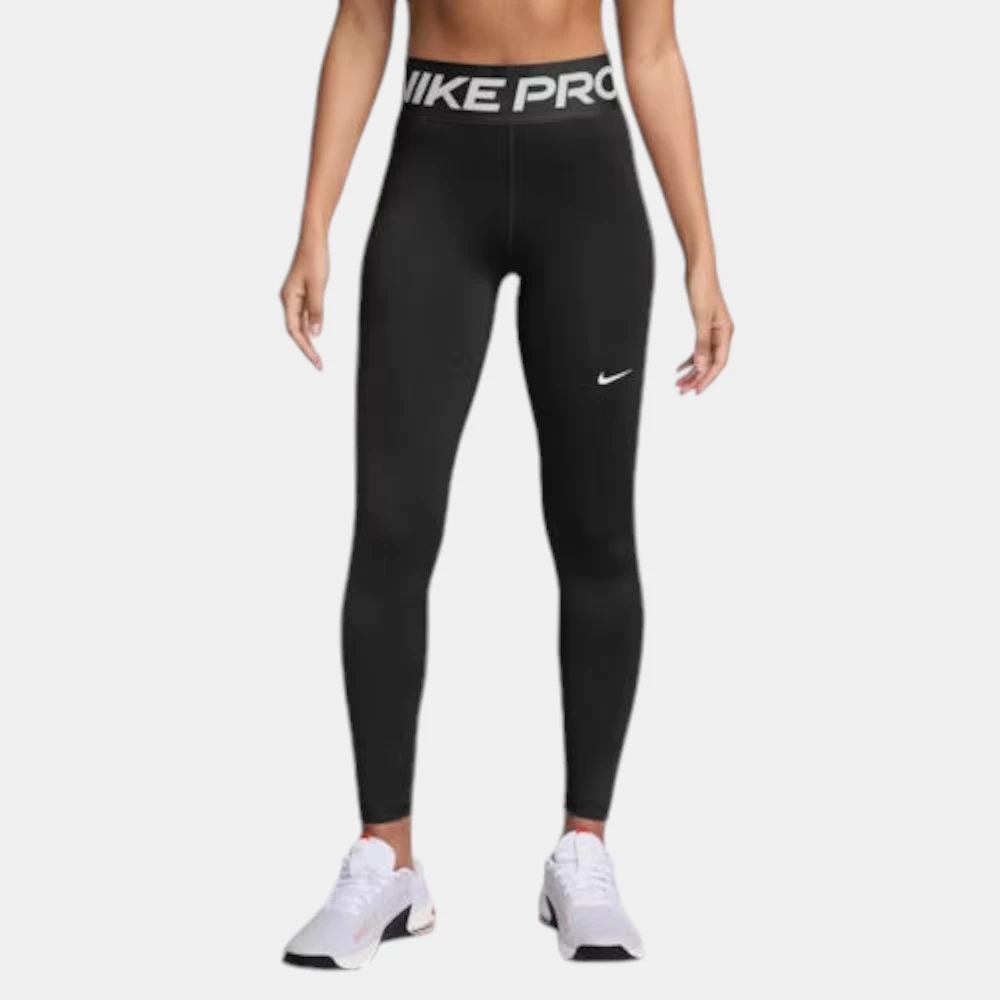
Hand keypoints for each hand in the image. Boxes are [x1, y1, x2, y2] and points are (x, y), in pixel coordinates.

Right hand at [280, 230, 328, 369]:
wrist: (314, 239)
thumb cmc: (313, 257)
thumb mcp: (318, 286)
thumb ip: (316, 310)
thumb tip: (315, 333)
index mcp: (288, 299)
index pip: (295, 331)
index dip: (305, 348)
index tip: (315, 360)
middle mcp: (289, 299)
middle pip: (296, 330)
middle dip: (307, 348)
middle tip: (318, 363)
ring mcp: (296, 296)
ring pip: (301, 323)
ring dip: (309, 339)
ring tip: (318, 354)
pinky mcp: (303, 292)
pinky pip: (306, 314)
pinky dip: (312, 326)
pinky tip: (318, 334)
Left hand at [676, 265, 734, 394]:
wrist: (699, 268)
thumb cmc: (703, 287)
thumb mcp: (701, 317)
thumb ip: (701, 342)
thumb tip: (700, 364)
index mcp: (725, 332)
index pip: (718, 362)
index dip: (707, 378)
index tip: (696, 390)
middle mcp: (722, 333)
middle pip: (710, 363)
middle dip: (697, 378)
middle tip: (683, 390)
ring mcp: (714, 330)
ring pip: (703, 357)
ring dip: (692, 371)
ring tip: (680, 383)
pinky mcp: (705, 326)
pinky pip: (699, 348)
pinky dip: (690, 359)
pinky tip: (681, 367)